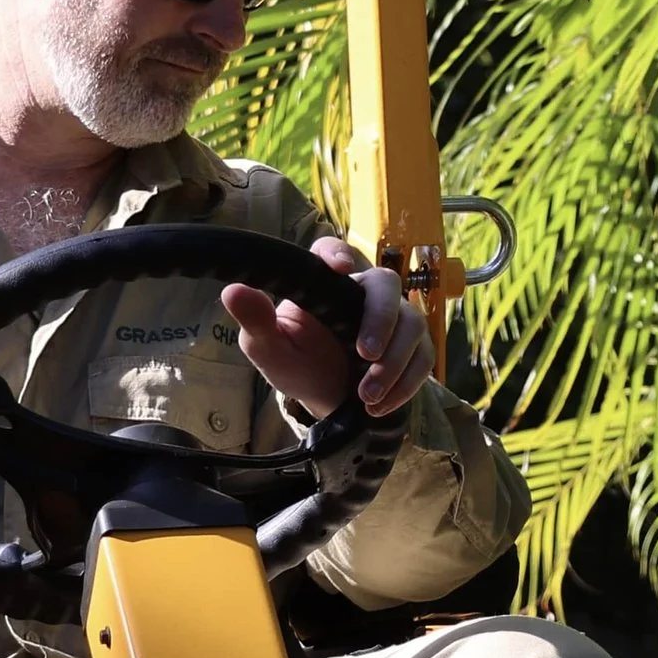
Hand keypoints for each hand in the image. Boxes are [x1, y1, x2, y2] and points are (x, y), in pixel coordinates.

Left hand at [221, 236, 433, 423]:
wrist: (325, 401)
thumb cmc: (296, 364)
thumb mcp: (268, 348)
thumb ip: (255, 321)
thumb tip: (233, 290)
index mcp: (324, 282)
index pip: (333, 252)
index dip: (340, 254)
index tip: (341, 269)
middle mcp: (362, 292)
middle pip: (386, 284)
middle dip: (381, 320)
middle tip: (365, 355)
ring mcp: (394, 318)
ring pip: (412, 323)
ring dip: (394, 363)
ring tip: (367, 396)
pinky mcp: (414, 347)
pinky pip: (423, 358)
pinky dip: (405, 385)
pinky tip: (380, 405)